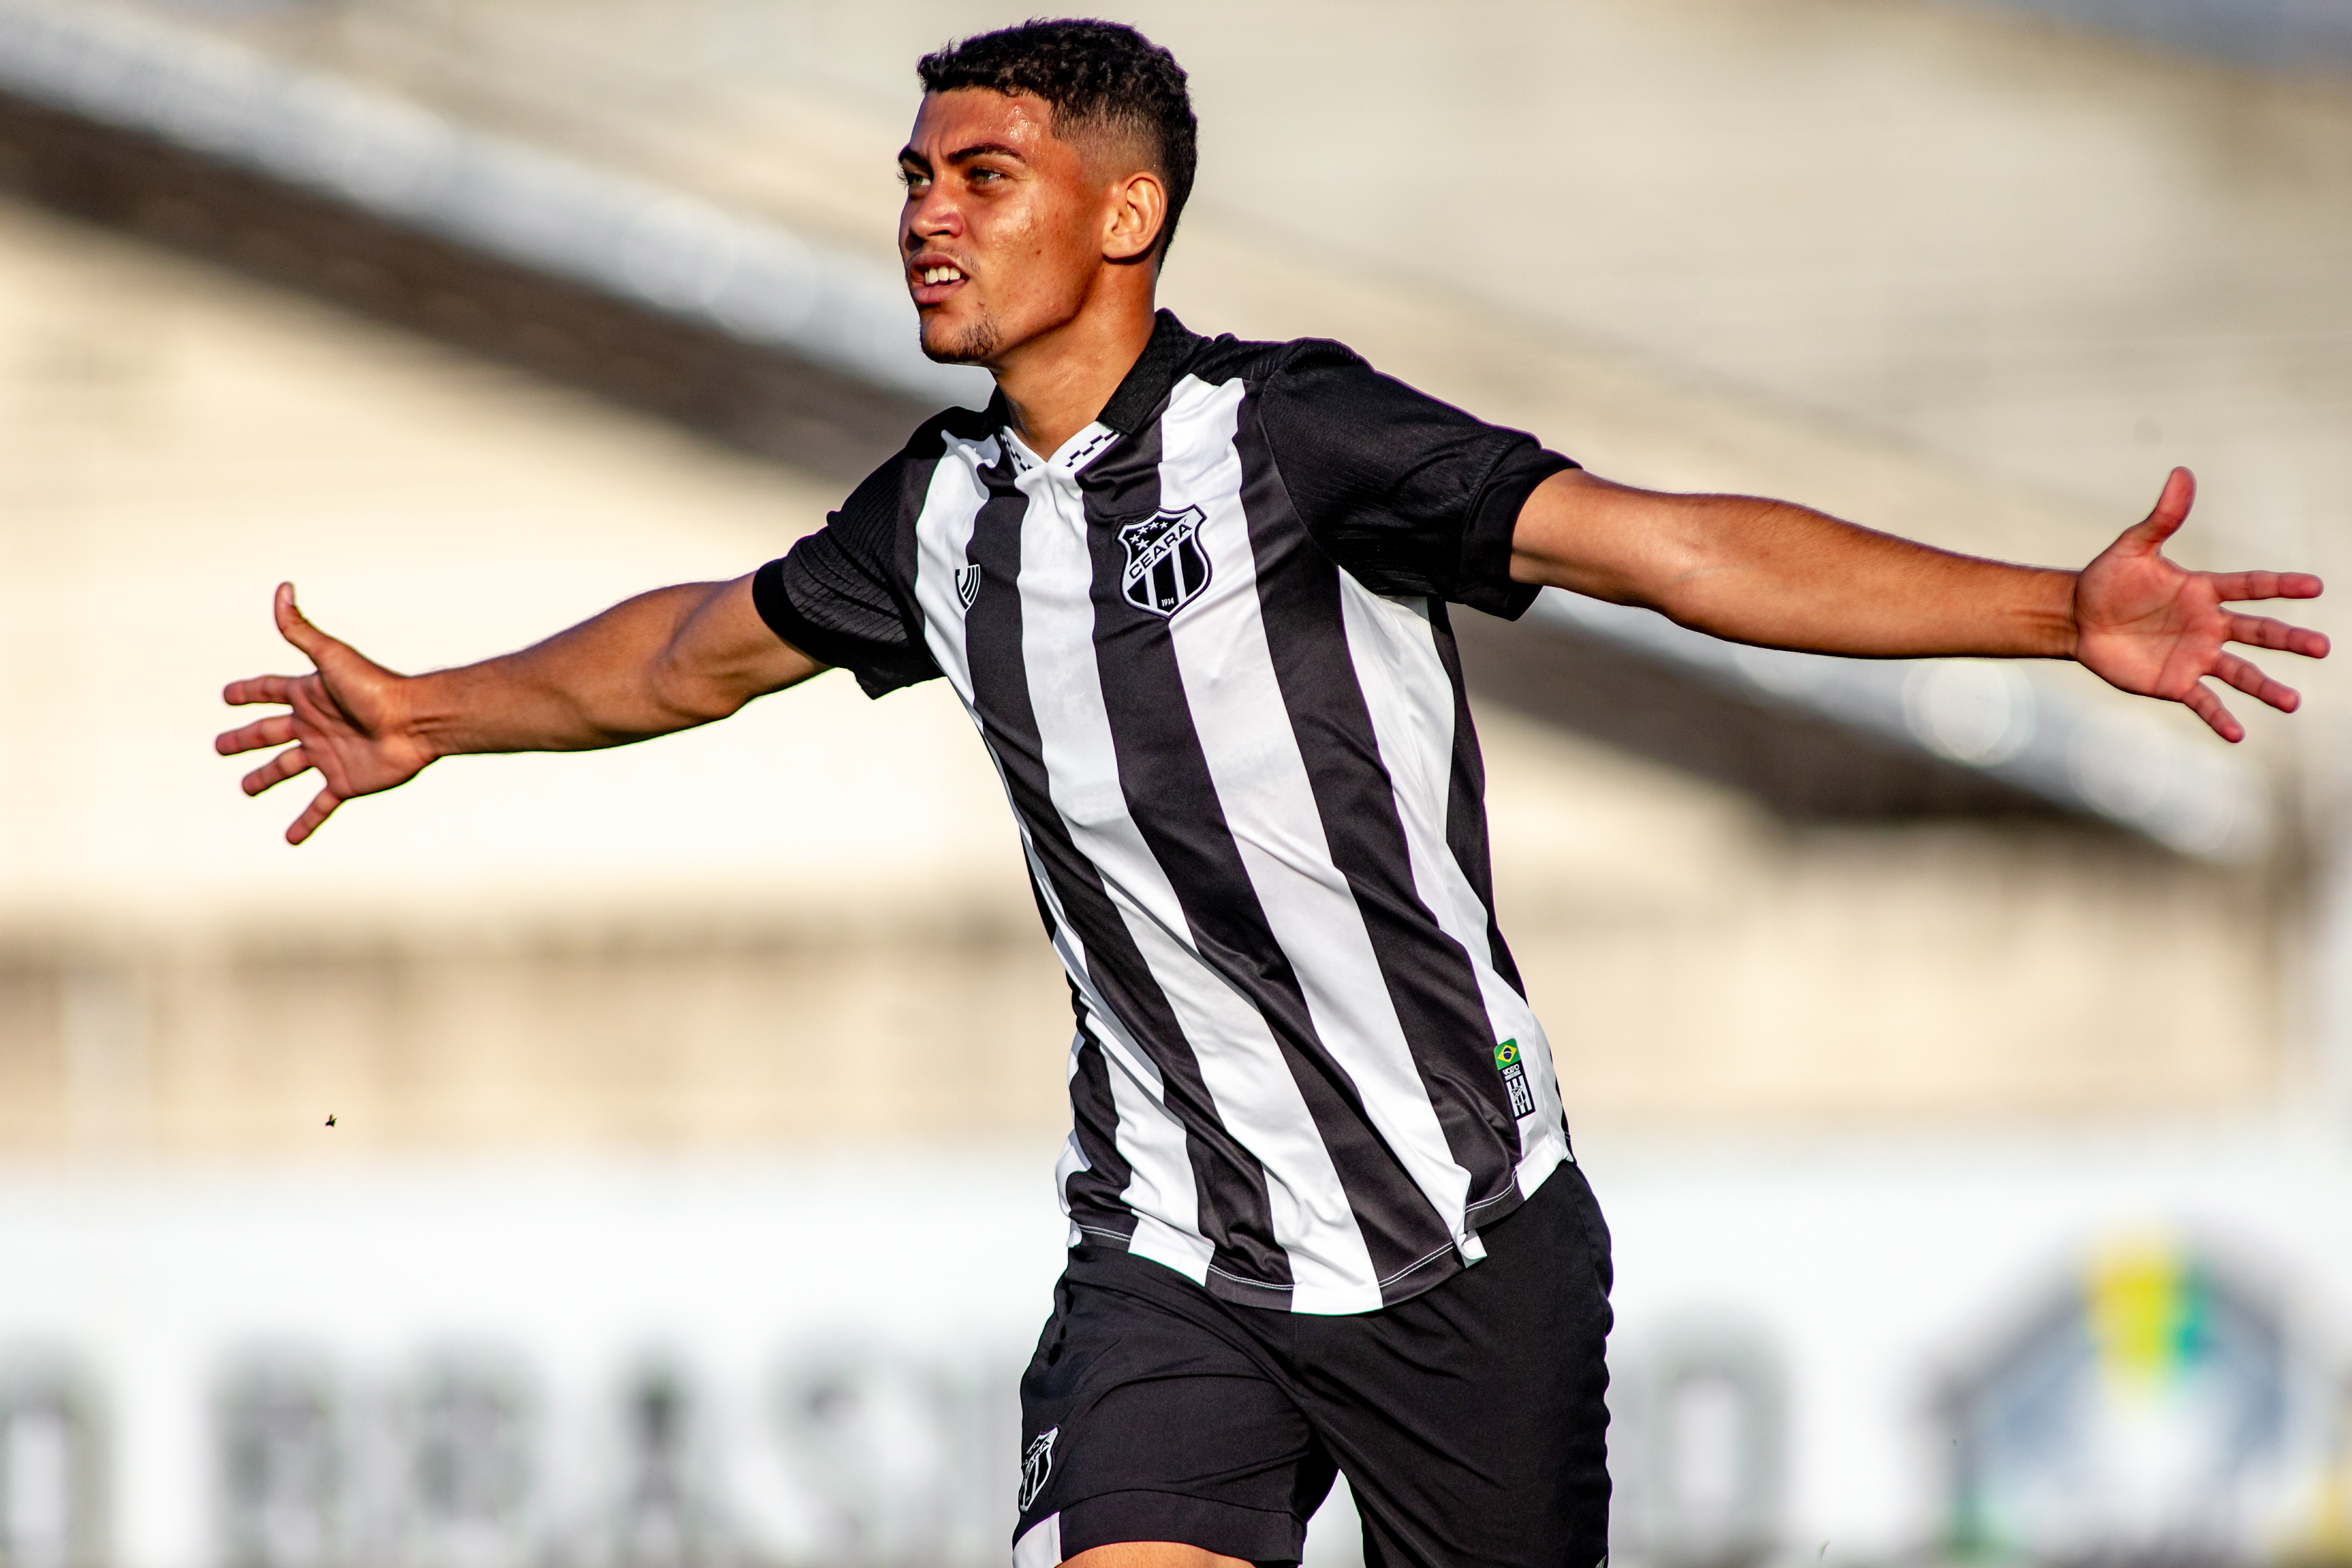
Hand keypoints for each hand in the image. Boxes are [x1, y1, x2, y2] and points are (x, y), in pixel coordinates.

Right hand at [216, 584, 435, 842]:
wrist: (417, 722)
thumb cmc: (376, 687)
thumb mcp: (332, 657)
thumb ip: (301, 629)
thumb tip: (282, 589)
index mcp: (309, 695)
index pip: (269, 691)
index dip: (248, 692)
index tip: (227, 695)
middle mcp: (316, 724)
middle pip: (270, 733)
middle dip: (245, 739)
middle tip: (221, 746)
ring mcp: (329, 754)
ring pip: (288, 769)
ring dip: (266, 778)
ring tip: (247, 788)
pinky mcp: (346, 781)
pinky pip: (320, 805)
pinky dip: (306, 822)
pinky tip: (291, 838)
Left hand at [2073, 468, 2327, 741]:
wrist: (2077, 618)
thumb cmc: (2107, 581)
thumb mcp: (2133, 548)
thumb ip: (2162, 518)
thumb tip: (2181, 473)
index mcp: (2203, 591)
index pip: (2251, 586)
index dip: (2281, 586)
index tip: (2315, 587)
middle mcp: (2208, 625)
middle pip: (2258, 632)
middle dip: (2289, 640)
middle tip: (2323, 648)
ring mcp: (2194, 655)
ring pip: (2239, 673)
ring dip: (2266, 688)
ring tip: (2292, 702)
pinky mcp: (2174, 682)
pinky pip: (2203, 702)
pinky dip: (2220, 718)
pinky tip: (2239, 734)